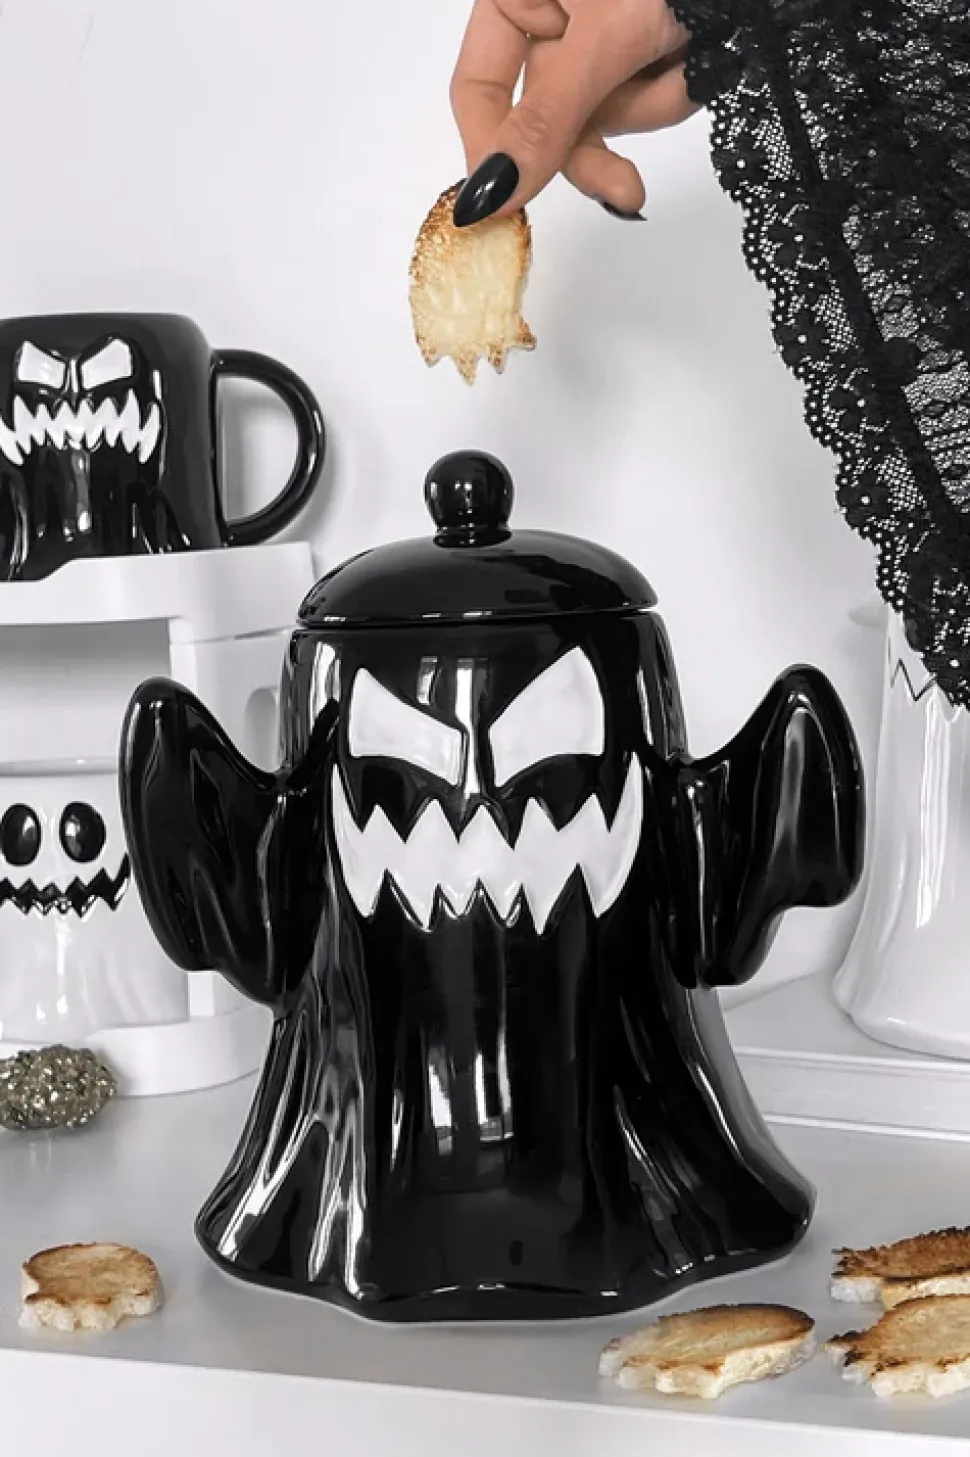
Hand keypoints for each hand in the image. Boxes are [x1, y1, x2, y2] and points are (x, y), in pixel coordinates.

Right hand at [450, 0, 697, 226]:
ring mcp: (603, 36)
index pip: (479, 90)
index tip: (509, 207)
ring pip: (606, 115)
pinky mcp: (649, 46)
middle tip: (627, 191)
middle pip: (547, 119)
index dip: (492, 152)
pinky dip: (677, 86)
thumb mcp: (601, 39)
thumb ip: (544, 120)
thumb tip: (486, 196)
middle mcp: (554, 18)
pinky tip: (699, 54)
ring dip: (652, 101)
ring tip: (687, 53)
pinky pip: (647, 99)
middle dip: (597, 144)